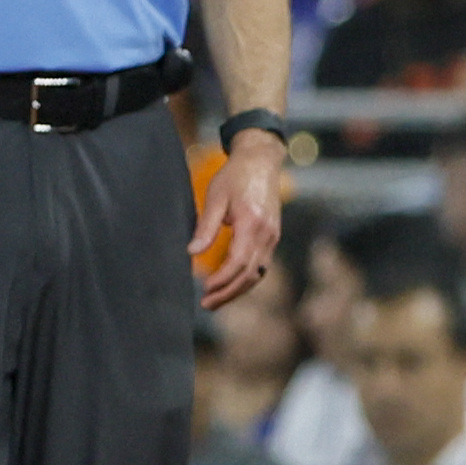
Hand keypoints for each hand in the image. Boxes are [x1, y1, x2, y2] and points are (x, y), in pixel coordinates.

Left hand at [194, 132, 287, 310]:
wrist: (261, 160)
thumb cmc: (235, 176)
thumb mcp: (215, 197)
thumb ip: (205, 227)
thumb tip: (192, 252)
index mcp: (252, 223)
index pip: (238, 262)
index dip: (222, 280)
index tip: (205, 289)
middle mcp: (267, 233)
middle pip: (250, 274)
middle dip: (228, 292)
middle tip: (206, 304)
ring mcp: (273, 236)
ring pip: (258, 272)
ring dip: (238, 289)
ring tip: (216, 299)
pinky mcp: (272, 236)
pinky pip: (261, 264)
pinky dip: (246, 278)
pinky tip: (230, 283)